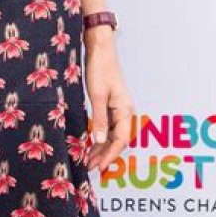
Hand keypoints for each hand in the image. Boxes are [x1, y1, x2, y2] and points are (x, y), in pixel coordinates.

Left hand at [83, 30, 134, 173]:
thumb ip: (100, 119)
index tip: (98, 166)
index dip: (110, 155)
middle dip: (105, 155)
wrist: (100, 49)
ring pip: (112, 134)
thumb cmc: (100, 69)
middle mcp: (125, 111)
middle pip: (118, 140)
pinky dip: (100, 136)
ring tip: (89, 159)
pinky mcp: (110, 104)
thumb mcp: (97, 95)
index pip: (121, 140)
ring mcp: (118, 108)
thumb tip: (101, 141)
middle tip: (90, 167)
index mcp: (125, 110)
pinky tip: (91, 143)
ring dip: (102, 147)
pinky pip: (108, 126)